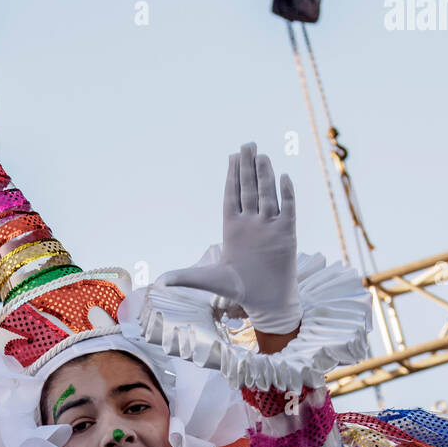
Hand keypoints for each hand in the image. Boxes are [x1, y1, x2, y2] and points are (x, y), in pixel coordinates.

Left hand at [163, 143, 300, 335]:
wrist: (265, 301)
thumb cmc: (237, 290)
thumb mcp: (207, 280)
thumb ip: (184, 277)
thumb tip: (159, 282)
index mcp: (232, 227)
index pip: (232, 195)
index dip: (232, 175)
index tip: (232, 155)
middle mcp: (252, 222)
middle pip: (250, 189)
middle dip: (248, 167)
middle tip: (248, 144)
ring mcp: (270, 226)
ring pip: (268, 194)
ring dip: (265, 175)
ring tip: (262, 155)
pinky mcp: (287, 233)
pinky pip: (288, 208)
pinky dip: (286, 193)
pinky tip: (284, 177)